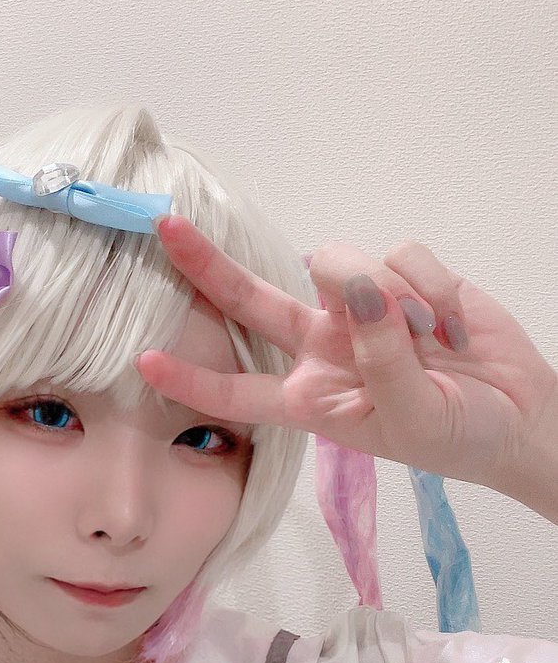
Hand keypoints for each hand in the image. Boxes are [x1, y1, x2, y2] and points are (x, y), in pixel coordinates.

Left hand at [136, 216, 557, 494]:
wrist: (518, 415)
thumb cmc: (456, 435)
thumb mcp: (411, 420)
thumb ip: (381, 361)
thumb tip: (360, 290)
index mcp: (311, 398)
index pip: (239, 390)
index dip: (192, 380)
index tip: (143, 362)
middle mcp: (322, 348)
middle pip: (251, 300)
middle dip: (208, 264)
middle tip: (165, 227)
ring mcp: (359, 310)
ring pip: (338, 264)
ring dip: (388, 295)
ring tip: (430, 339)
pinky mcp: (403, 278)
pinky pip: (400, 253)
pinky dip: (429, 284)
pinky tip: (449, 323)